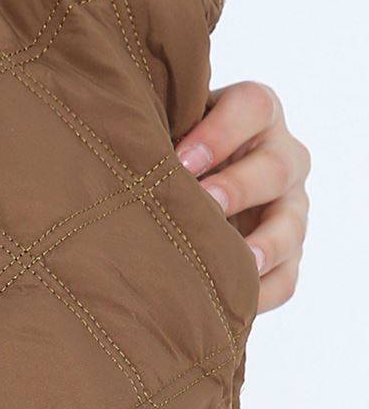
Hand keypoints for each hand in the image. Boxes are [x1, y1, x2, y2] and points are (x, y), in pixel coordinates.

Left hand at [175, 83, 309, 313]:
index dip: (220, 132)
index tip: (181, 159)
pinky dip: (263, 291)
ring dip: (265, 244)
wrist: (177, 187)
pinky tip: (236, 301)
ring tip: (240, 261)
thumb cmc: (165, 148)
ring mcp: (289, 206)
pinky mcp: (286, 252)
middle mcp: (281, 156)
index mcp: (254, 114)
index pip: (252, 107)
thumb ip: (154, 128)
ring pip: (291, 224)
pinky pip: (286, 277)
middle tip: (205, 202)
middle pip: (277, 167)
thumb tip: (118, 146)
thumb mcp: (166, 127)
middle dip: (240, 186)